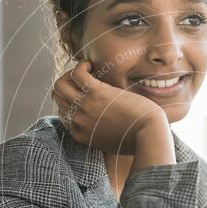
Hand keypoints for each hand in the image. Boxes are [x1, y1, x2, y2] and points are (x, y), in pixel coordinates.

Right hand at [51, 60, 167, 154]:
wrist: (148, 135)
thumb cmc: (137, 137)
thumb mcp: (111, 141)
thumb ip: (100, 132)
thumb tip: (101, 120)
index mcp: (80, 134)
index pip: (62, 114)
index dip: (71, 101)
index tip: (83, 94)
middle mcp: (78, 121)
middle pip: (58, 98)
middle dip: (68, 85)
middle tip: (83, 80)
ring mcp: (84, 107)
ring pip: (60, 85)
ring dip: (71, 74)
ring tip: (87, 72)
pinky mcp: (96, 93)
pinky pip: (77, 73)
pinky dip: (82, 66)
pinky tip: (92, 66)